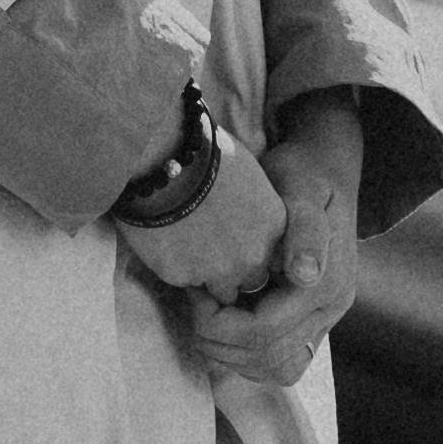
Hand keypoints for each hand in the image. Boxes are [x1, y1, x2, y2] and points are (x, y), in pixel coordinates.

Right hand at [111, 130, 285, 304]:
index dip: (256, 251)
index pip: (276, 259)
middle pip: (250, 281)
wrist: (168, 160)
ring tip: (188, 244)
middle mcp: (252, 257)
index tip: (239, 239)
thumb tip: (243, 213)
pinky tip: (166, 238)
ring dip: (207, 274)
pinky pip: (183, 280)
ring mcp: (218, 272)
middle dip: (235, 270)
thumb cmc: (209, 153)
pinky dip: (176, 264)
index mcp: (274, 228)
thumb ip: (255, 208)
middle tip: (210, 243)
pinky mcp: (183, 277)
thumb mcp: (250, 176)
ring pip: (218, 290)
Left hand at [185, 97, 366, 389]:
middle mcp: (331, 309)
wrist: (323, 173)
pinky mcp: (313, 324)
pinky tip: (229, 323)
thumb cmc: (302, 175)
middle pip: (266, 357)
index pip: (262, 332)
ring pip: (276, 370)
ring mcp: (325, 320)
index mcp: (326, 284)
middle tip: (196, 301)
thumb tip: (305, 274)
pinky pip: (283, 365)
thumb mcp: (301, 189)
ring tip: (209, 313)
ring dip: (233, 353)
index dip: (217, 321)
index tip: (196, 288)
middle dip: (219, 338)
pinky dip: (249, 355)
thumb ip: (304, 229)